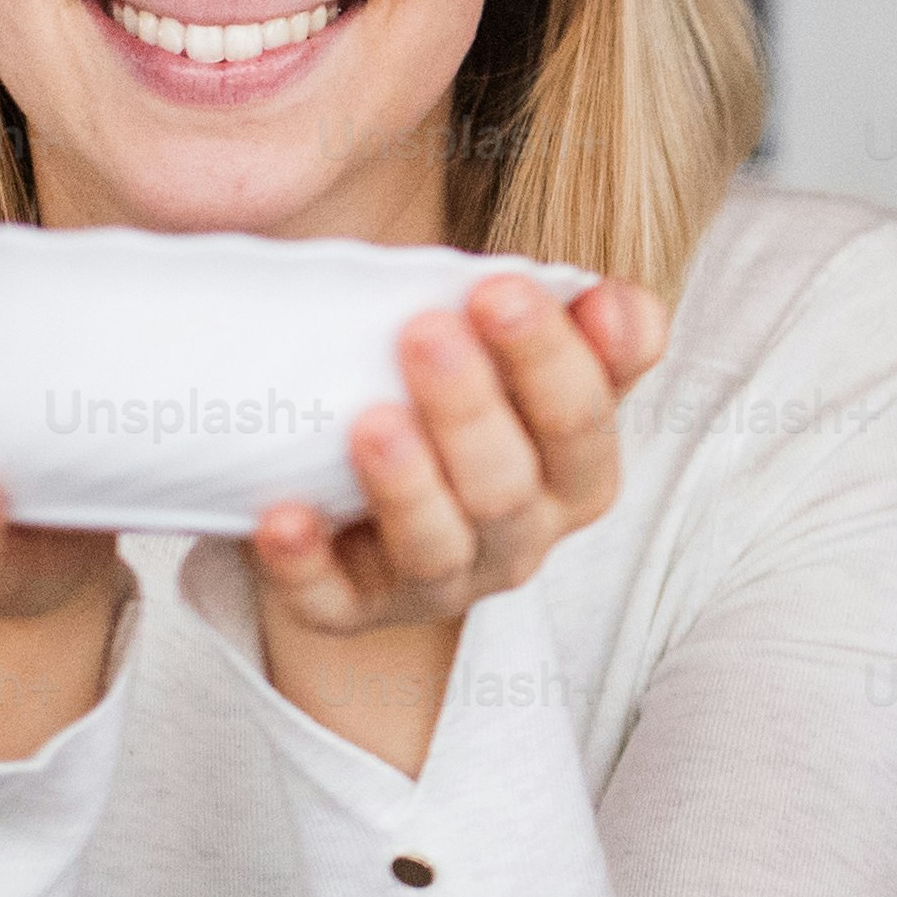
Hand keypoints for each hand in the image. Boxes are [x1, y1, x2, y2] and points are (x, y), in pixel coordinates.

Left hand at [243, 272, 666, 640]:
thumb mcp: (537, 361)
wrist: (375, 486)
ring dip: (405, 488)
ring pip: (434, 550)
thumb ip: (596, 328)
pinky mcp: (354, 610)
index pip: (581, 424)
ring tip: (370, 423)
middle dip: (469, 411)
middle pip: (507, 489)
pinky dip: (305, 564)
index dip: (547, 359)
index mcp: (576, 477)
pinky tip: (282, 515)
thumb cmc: (470, 399)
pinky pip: (331, 602)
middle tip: (425, 332)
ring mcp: (438, 582)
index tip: (499, 287)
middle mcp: (519, 538)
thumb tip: (614, 303)